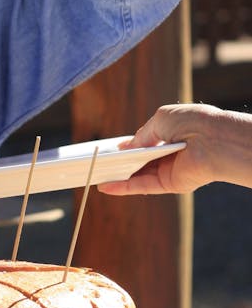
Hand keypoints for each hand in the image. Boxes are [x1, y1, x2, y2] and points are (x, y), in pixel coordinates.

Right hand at [98, 104, 251, 194]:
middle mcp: (169, 154)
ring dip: (116, 176)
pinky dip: (123, 187)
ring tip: (94, 175)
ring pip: (137, 175)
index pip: (143, 143)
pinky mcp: (170, 185)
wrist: (214, 140)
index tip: (108, 149)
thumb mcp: (160, 120)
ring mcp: (168, 171)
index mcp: (169, 135)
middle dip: (118, 162)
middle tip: (96, 163)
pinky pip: (142, 186)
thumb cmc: (192, 122)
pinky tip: (105, 187)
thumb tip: (124, 147)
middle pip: (138, 161)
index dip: (126, 146)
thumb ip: (141, 135)